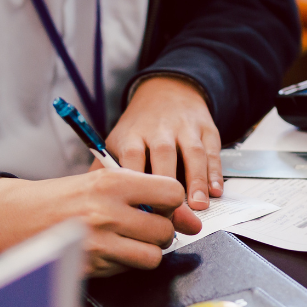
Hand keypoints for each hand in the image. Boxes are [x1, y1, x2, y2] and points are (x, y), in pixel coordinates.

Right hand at [0, 169, 202, 277]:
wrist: (18, 217)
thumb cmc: (64, 197)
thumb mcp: (103, 181)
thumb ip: (146, 195)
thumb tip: (190, 220)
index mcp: (112, 183)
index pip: (172, 193)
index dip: (172, 202)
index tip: (163, 205)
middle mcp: (107, 212)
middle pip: (164, 229)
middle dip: (159, 230)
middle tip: (141, 225)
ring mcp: (99, 243)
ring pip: (152, 256)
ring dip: (146, 250)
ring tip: (128, 239)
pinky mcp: (91, 267)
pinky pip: (128, 270)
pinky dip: (124, 262)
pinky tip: (108, 250)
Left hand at [106, 75, 222, 210]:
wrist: (167, 90)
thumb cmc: (140, 127)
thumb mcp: (117, 141)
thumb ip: (105, 168)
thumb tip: (91, 199)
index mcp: (132, 135)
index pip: (133, 159)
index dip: (138, 186)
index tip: (140, 212)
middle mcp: (159, 129)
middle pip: (164, 156)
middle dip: (168, 187)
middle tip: (171, 216)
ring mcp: (185, 128)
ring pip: (192, 154)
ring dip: (196, 181)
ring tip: (199, 206)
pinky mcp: (206, 129)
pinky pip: (213, 152)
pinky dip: (215, 173)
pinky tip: (215, 191)